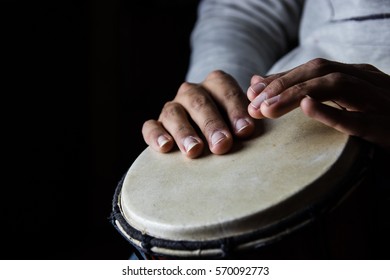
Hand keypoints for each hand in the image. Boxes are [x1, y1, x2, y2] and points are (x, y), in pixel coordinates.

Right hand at [142, 70, 254, 157]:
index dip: (235, 109)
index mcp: (216, 84)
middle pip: (199, 102)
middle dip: (212, 124)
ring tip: (195, 151)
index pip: (225, 89)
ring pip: (174, 113)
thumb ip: (254, 110)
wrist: (208, 131)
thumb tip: (263, 105)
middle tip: (222, 145)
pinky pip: (150, 126)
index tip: (245, 131)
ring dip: (185, 131)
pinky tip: (165, 147)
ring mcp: (173, 107)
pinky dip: (156, 135)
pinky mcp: (156, 124)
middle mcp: (192, 92)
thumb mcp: (245, 116)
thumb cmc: (233, 125)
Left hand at [246, 58, 389, 150]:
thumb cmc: (380, 117)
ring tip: (267, 108)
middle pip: (318, 71)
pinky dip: (331, 111)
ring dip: (296, 94)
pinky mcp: (385, 126)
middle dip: (282, 85)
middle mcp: (365, 81)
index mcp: (355, 75)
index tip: (252, 92)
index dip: (279, 78)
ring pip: (334, 86)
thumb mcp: (347, 102)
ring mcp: (377, 101)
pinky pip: (357, 117)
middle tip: (253, 103)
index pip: (311, 69)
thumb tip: (263, 83)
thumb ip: (310, 91)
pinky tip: (308, 106)